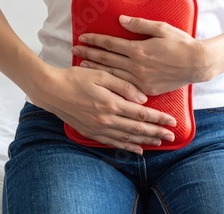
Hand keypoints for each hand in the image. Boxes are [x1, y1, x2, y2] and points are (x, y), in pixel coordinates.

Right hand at [33, 65, 176, 154]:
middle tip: (172, 136)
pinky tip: (137, 149)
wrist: (51, 90)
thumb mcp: (102, 75)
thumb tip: (143, 99)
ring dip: (145, 141)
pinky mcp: (91, 132)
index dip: (158, 119)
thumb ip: (124, 86)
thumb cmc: (76, 78)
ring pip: (127, 138)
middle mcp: (107, 119)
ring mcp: (98, 128)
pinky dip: (127, 147)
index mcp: (111, 103)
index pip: (141, 114)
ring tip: (159, 142)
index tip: (172, 121)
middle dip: (157, 132)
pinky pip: (113, 142)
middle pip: (138, 129)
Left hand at [71, 15, 212, 95]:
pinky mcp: (146, 90)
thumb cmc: (181, 43)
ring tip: (81, 65)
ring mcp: (140, 80)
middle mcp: (137, 66)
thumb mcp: (161, 28)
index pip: (110, 44)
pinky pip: (124, 86)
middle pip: (106, 59)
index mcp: (139, 49)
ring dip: (95, 69)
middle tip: (74, 50)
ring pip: (112, 74)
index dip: (95, 40)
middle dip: (88, 54)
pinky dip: (110, 82)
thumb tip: (121, 20)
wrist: (197, 64)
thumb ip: (140, 24)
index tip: (82, 37)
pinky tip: (102, 80)